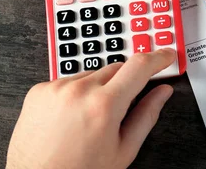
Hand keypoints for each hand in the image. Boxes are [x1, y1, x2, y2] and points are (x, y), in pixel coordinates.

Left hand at [7, 49, 175, 168]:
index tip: (166, 55)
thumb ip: (147, 115)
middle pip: (117, 67)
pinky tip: (72, 116)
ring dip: (99, 87)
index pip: (140, 66)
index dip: (158, 57)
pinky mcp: (39, 90)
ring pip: (92, 73)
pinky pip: (68, 80)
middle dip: (126, 81)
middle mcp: (79, 91)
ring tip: (91, 117)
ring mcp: (56, 88)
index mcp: (104, 105)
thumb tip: (162, 92)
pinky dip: (75, 92)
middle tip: (121, 107)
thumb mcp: (123, 150)